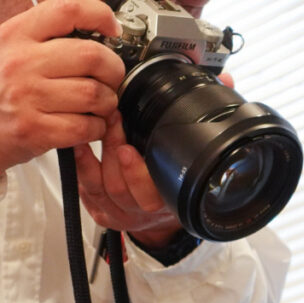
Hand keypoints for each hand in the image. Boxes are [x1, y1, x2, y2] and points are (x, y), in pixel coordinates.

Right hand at [0, 0, 123, 190]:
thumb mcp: (13, 44)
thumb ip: (53, 21)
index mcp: (16, 33)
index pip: (68, 8)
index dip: (101, 14)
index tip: (113, 30)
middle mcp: (20, 62)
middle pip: (92, 55)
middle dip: (113, 69)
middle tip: (110, 77)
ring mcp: (26, 97)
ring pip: (94, 94)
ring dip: (107, 102)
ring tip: (99, 104)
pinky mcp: (34, 130)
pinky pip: (86, 126)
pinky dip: (97, 128)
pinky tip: (88, 124)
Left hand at [74, 71, 235, 246]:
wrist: (162, 221)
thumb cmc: (176, 183)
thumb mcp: (197, 155)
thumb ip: (211, 117)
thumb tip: (223, 81)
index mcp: (170, 200)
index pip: (154, 193)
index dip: (138, 173)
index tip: (129, 149)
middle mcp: (144, 210)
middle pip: (124, 188)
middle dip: (115, 150)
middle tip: (113, 120)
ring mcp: (121, 211)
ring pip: (104, 187)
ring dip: (99, 154)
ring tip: (99, 126)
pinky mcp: (101, 210)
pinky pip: (87, 190)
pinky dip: (82, 165)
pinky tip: (80, 145)